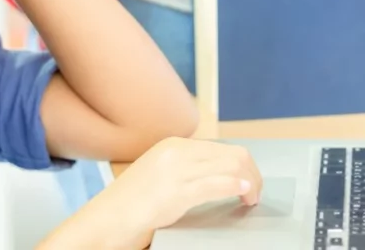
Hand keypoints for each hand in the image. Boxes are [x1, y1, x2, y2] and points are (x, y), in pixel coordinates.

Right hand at [88, 137, 261, 246]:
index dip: (243, 164)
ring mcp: (176, 170)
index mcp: (173, 145)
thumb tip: (221, 172)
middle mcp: (176, 152)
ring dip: (250, 182)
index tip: (250, 179)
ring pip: (230, 166)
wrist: (106, 218)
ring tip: (252, 197)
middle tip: (257, 191)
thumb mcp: (161, 174)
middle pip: (232, 154)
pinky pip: (216, 184)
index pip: (222, 148)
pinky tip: (244, 193)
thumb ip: (186, 168)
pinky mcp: (176, 191)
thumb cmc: (131, 203)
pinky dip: (236, 188)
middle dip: (252, 172)